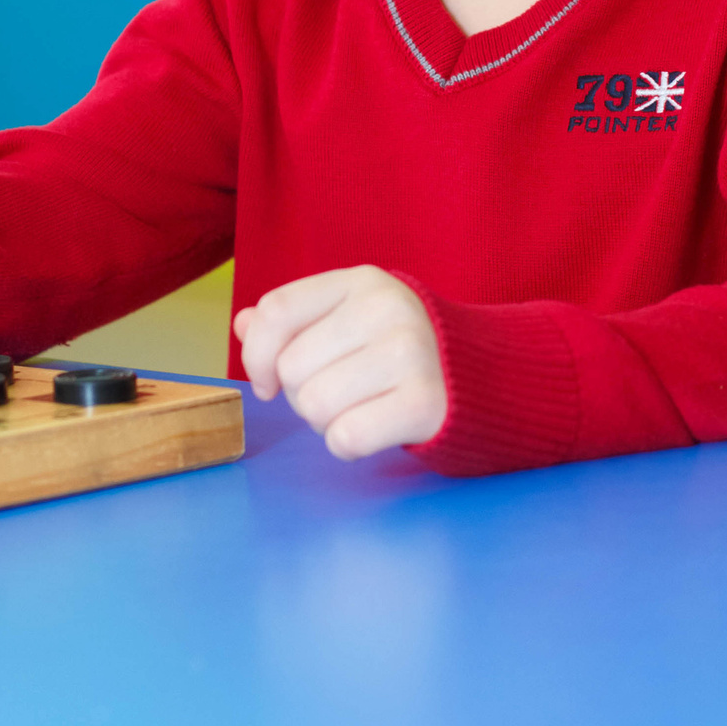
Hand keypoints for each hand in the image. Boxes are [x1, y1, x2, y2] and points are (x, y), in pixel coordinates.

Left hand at [231, 266, 446, 460]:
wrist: (485, 376)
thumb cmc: (401, 347)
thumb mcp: (351, 316)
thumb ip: (296, 318)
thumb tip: (242, 324)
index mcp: (362, 281)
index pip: (276, 312)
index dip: (256, 356)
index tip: (268, 382)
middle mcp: (387, 309)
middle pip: (291, 369)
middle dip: (303, 394)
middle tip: (341, 391)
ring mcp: (411, 354)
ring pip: (314, 406)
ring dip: (325, 422)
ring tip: (360, 406)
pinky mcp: (426, 403)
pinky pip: (345, 438)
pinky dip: (349, 444)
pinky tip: (375, 428)